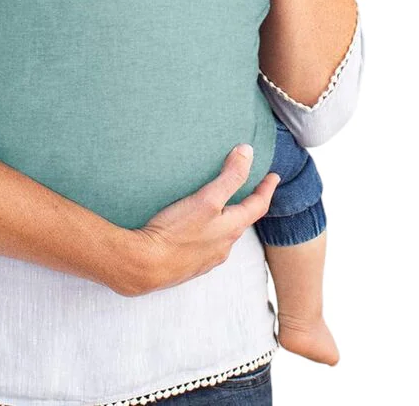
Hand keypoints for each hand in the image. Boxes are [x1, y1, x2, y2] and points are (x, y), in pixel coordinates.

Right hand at [112, 145, 279, 296]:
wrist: (144, 266)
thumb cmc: (176, 232)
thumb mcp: (207, 199)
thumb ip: (229, 177)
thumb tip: (247, 152)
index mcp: (231, 229)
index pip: (258, 206)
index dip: (266, 189)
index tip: (273, 176)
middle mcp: (223, 247)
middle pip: (242, 221)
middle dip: (247, 205)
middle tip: (248, 190)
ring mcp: (206, 259)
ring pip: (223, 236)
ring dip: (226, 220)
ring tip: (219, 206)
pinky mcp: (189, 265)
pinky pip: (206, 246)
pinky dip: (208, 232)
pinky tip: (195, 228)